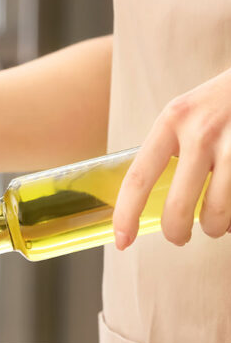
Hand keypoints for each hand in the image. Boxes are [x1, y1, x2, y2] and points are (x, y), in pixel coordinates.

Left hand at [113, 67, 230, 248]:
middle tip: (179, 238)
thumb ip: (168, 147)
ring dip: (213, 228)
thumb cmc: (224, 102)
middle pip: (177, 207)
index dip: (126, 215)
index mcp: (171, 121)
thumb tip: (146, 200)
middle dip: (176, 233)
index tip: (121, 241)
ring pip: (216, 214)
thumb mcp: (187, 113)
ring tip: (214, 223)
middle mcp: (201, 131)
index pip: (137, 178)